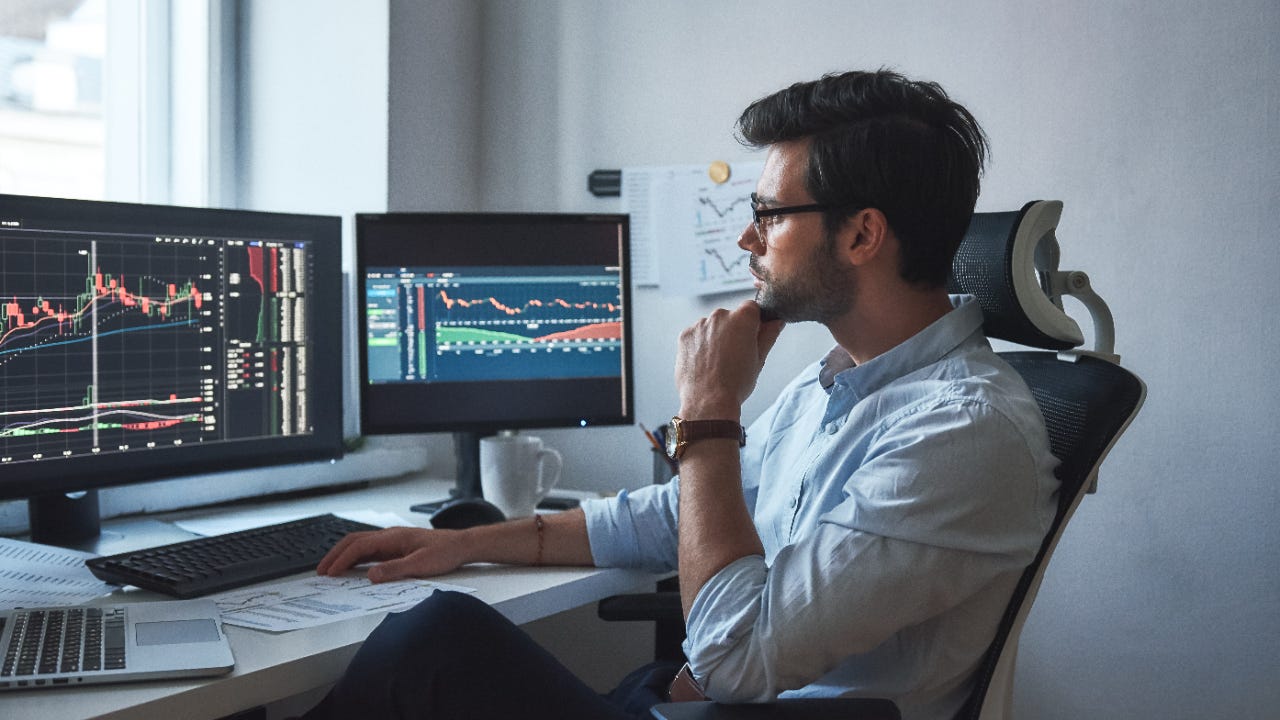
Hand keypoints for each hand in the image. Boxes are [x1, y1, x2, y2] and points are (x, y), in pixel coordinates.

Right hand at [316, 526, 468, 582]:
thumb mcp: (421, 565)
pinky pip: (370, 550)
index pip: (359, 546)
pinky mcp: (397, 547)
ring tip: (331, 570)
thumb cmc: (445, 552)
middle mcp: (390, 536)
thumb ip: (395, 570)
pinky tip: (353, 568)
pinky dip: (357, 558)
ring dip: (344, 555)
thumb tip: (371, 576)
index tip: (330, 572)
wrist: (462, 545)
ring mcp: (393, 540)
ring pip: (361, 544)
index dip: (342, 559)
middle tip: (321, 571)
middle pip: (354, 541)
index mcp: (393, 537)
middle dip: (335, 555)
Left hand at [675, 300, 784, 418]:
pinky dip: (700, 345)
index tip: (752, 337)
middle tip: (735, 356)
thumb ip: (769, 335)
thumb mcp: (759, 359)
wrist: (708, 402)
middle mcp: (719, 316)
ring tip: (718, 363)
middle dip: (733, 331)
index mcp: (742, 318)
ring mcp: (699, 325)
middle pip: (730, 317)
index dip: (754, 323)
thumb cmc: (736, 383)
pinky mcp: (685, 335)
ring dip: (716, 337)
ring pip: (712, 326)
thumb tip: (776, 322)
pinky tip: (705, 363)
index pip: (751, 308)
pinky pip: (697, 335)